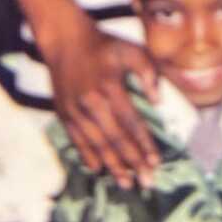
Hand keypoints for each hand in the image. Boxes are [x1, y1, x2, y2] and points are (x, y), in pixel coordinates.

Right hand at [44, 17, 159, 189]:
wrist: (65, 39)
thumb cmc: (103, 44)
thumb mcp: (131, 49)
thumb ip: (148, 72)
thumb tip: (158, 102)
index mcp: (110, 87)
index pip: (131, 123)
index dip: (144, 144)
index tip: (156, 162)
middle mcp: (91, 102)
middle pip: (115, 139)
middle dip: (132, 162)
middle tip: (147, 182)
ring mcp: (75, 109)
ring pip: (96, 144)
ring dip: (112, 165)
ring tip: (127, 183)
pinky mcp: (63, 112)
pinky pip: (77, 140)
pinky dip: (87, 155)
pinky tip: (98, 169)